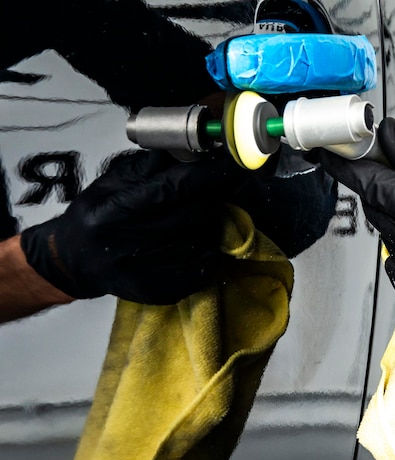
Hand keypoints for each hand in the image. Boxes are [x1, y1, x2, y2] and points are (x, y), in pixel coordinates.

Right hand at [20, 149, 240, 304]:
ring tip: (187, 216)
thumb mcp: (110, 183)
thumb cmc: (96, 217)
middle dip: (212, 194)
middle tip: (212, 185)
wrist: (79, 264)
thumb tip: (187, 148)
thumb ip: (147, 166)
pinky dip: (205, 245)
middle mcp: (136, 244)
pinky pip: (207, 260)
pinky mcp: (171, 290)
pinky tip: (186, 240)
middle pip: (197, 212)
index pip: (175, 189)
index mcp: (117, 212)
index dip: (208, 174)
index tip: (231, 161)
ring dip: (207, 221)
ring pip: (206, 236)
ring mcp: (155, 272)